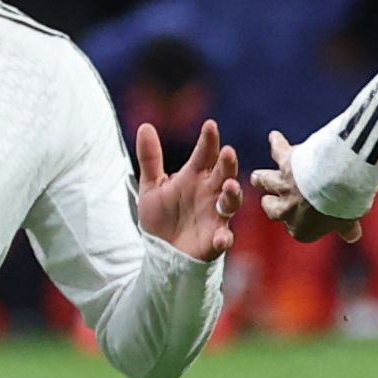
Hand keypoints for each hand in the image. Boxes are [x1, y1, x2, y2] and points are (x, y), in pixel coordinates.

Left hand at [133, 119, 244, 260]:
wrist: (162, 253)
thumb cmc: (161, 217)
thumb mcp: (151, 186)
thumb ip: (150, 158)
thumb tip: (145, 125)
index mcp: (195, 177)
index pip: (205, 154)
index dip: (209, 140)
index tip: (210, 125)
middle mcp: (210, 193)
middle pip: (224, 174)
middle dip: (227, 163)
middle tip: (227, 151)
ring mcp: (215, 216)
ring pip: (230, 202)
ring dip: (232, 194)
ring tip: (230, 186)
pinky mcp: (215, 239)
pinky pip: (224, 238)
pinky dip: (224, 238)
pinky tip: (221, 237)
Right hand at [252, 132, 361, 243]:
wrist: (338, 181)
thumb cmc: (344, 205)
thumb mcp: (348, 220)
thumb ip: (347, 229)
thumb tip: (353, 236)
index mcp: (300, 229)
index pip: (294, 227)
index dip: (298, 220)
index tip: (304, 216)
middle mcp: (287, 209)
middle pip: (271, 208)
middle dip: (270, 203)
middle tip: (268, 199)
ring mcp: (284, 185)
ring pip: (264, 181)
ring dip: (261, 178)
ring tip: (256, 177)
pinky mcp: (286, 162)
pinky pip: (278, 150)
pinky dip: (277, 143)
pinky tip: (274, 137)